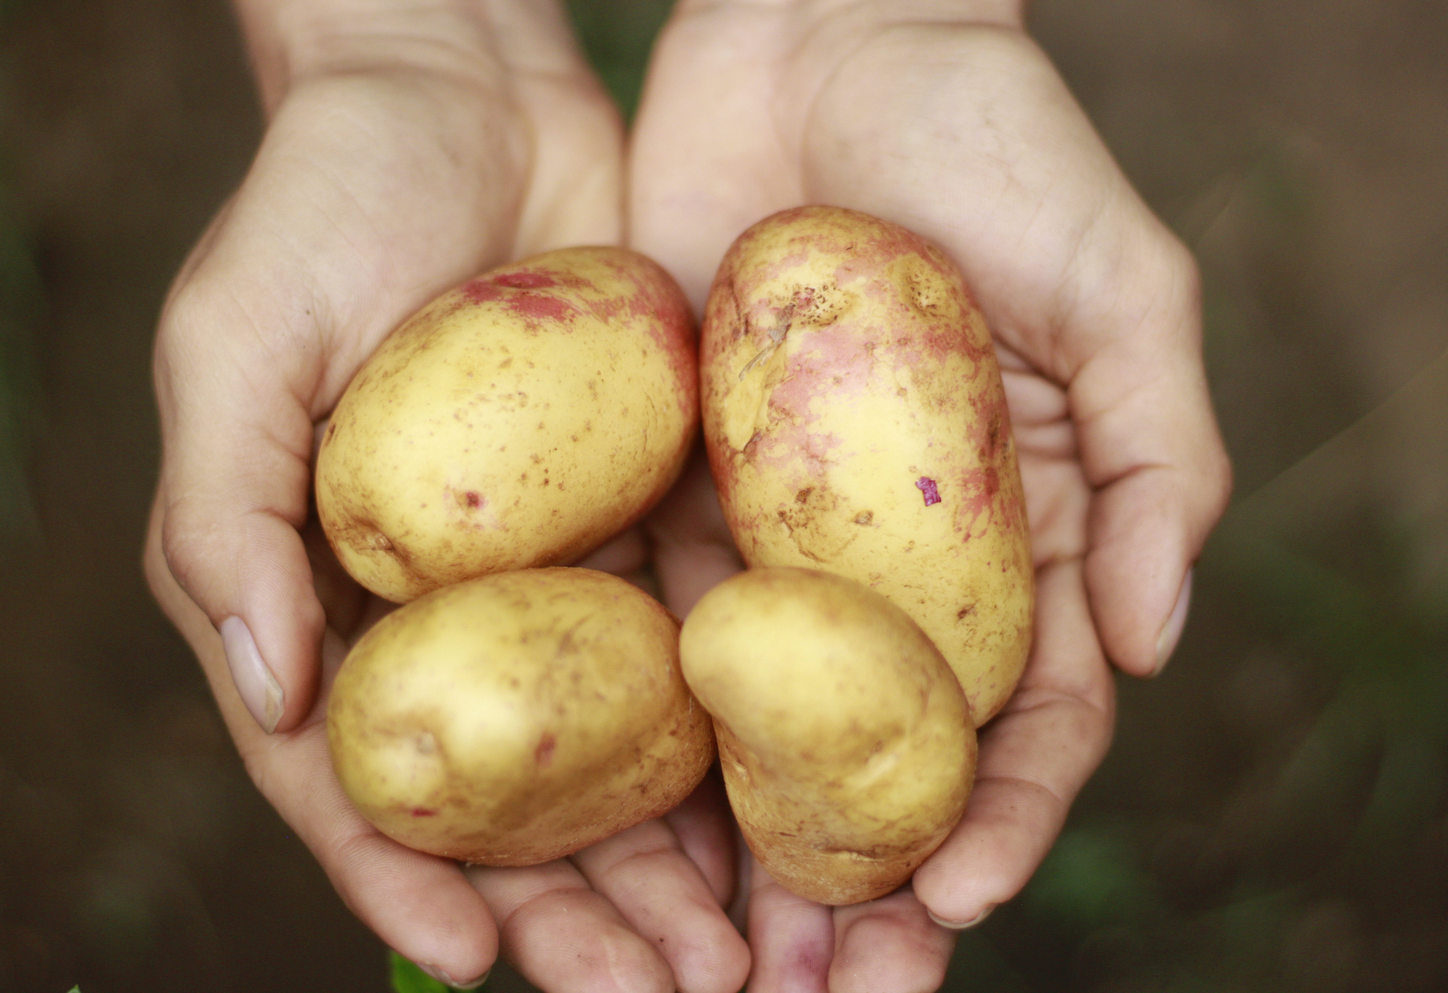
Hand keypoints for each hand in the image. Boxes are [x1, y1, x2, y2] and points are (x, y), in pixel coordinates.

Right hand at [145, 0, 746, 987]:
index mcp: (335, 604)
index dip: (406, 875)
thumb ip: (226, 515)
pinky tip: (794, 812)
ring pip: (622, 753)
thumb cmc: (319, 207)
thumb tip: (264, 685)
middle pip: (512, 796)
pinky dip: (742, 738)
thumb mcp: (234, 346)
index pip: (361, 774)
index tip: (471, 963)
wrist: (466, 96)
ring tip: (743, 954)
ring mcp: (564, 574)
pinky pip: (702, 649)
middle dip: (576, 911)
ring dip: (678, 864)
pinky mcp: (656, 517)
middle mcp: (459, 615)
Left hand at [630, 0, 1231, 987]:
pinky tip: (622, 830)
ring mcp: (781, 539)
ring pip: (765, 729)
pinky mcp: (673, 496)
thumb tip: (1161, 643)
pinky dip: (647, 739)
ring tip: (724, 965)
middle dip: (873, 877)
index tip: (964, 895)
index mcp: (1016, 538)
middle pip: (887, 753)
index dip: (1004, 813)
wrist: (825, 40)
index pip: (1025, 714)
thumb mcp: (1120, 290)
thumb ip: (1155, 460)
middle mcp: (894, 562)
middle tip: (841, 986)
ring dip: (750, 854)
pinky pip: (656, 629)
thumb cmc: (997, 149)